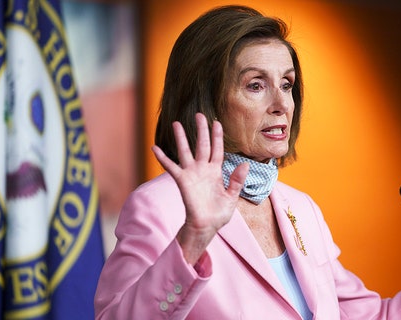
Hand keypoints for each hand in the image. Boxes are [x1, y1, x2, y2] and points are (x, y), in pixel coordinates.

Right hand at [152, 113, 248, 264]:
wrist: (207, 227)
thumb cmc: (219, 214)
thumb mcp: (232, 197)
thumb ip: (237, 180)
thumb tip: (245, 164)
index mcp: (216, 172)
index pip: (217, 150)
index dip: (217, 136)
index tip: (217, 122)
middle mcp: (203, 169)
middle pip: (202, 145)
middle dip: (201, 130)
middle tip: (199, 115)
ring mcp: (191, 174)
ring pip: (186, 151)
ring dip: (181, 138)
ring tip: (176, 123)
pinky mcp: (182, 181)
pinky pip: (171, 167)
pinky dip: (163, 158)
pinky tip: (155, 148)